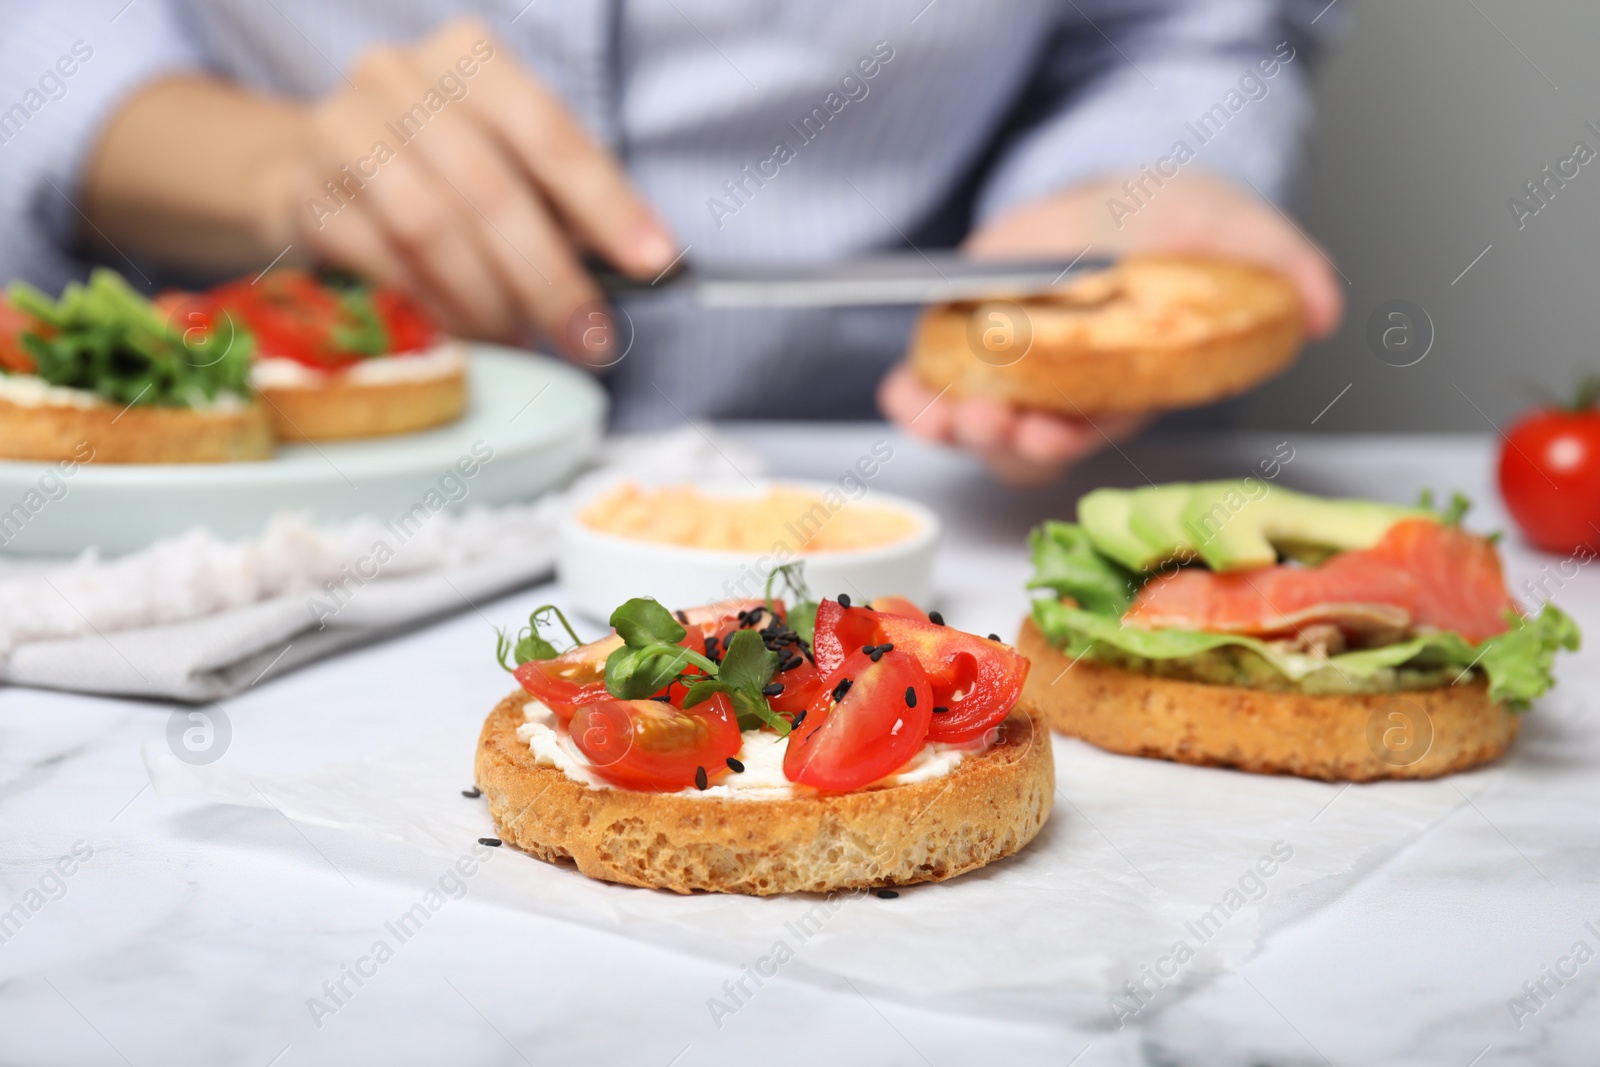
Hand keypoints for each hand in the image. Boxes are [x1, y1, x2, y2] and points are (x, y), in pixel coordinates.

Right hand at [263, 18, 675, 355]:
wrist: (308, 169)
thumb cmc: (439, 170)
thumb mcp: (509, 164)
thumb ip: (567, 203)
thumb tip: (643, 267)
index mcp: (470, 58)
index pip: (549, 133)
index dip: (607, 204)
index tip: (655, 263)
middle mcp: (399, 77)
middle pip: (491, 190)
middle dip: (550, 277)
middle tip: (589, 340)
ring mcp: (340, 131)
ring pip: (431, 228)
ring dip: (488, 300)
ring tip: (522, 339)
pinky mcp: (304, 195)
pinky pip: (382, 266)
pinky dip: (434, 309)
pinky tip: (464, 334)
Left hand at [880, 170, 1341, 484]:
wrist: (1117, 190)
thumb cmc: (1175, 221)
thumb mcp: (1232, 227)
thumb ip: (1279, 264)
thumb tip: (1323, 308)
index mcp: (1123, 384)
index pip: (1094, 427)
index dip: (1068, 438)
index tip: (1052, 433)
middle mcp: (1063, 390)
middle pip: (1026, 439)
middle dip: (1003, 440)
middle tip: (987, 422)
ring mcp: (1010, 369)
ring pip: (975, 423)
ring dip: (951, 426)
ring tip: (937, 413)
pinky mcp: (964, 338)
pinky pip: (930, 385)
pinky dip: (912, 397)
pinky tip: (902, 393)